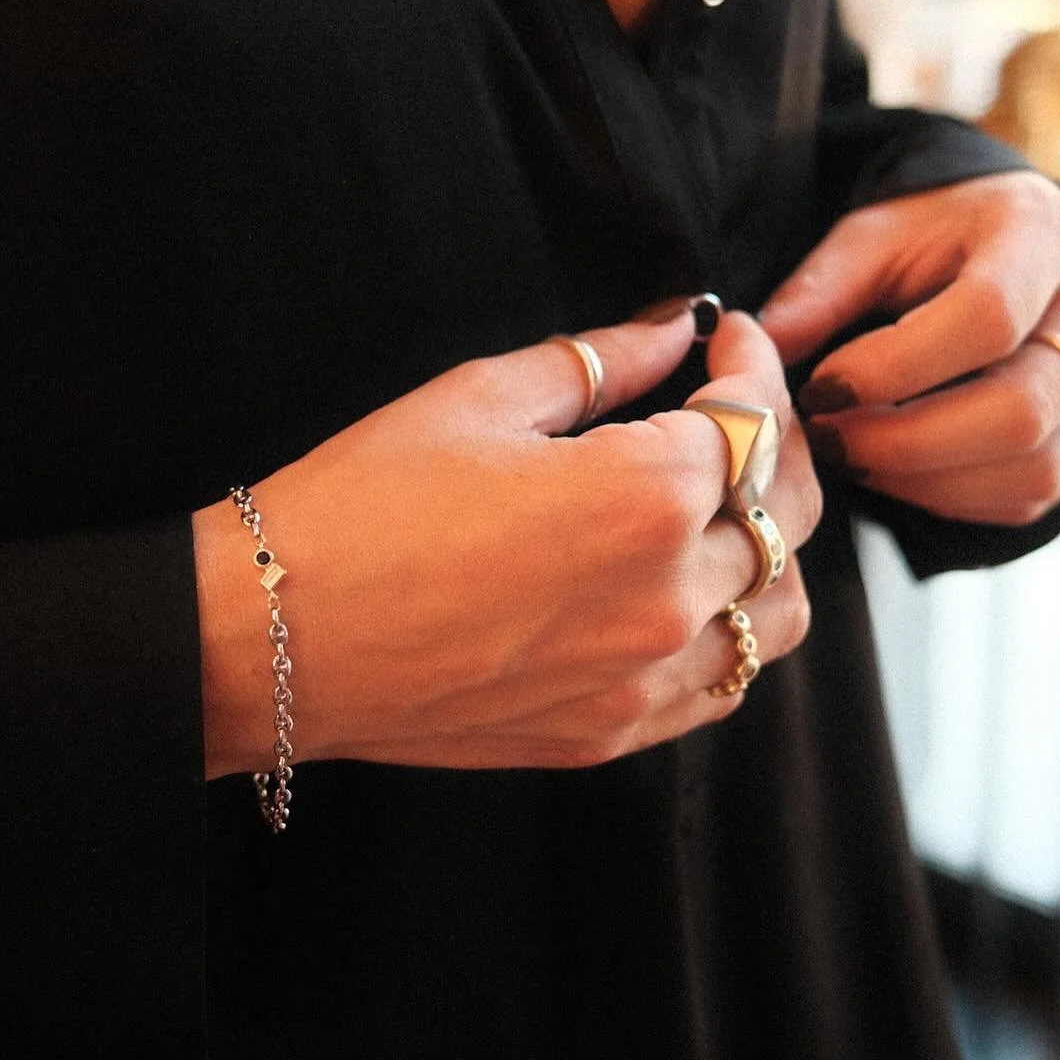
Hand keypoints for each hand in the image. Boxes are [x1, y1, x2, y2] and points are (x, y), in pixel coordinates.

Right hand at [194, 308, 820, 774]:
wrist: (274, 637)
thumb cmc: (360, 507)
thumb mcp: (480, 399)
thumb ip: (600, 360)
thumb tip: (670, 327)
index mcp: (642, 497)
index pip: (752, 421)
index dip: (751, 365)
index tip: (727, 338)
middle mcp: (666, 597)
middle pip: (785, 513)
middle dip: (775, 442)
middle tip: (734, 406)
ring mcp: (643, 678)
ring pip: (776, 611)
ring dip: (770, 546)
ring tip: (722, 503)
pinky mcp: (611, 732)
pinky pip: (721, 685)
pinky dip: (731, 628)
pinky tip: (687, 588)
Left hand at [758, 172, 1059, 525]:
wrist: (1014, 246)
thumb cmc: (934, 239)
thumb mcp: (872, 238)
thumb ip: (819, 291)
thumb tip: (756, 350)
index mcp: (1042, 234)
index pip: (988, 317)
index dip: (895, 367)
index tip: (821, 385)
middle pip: (1021, 410)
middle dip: (907, 441)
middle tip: (830, 440)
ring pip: (1035, 467)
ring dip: (927, 479)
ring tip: (856, 456)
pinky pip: (1035, 494)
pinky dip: (955, 498)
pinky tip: (900, 471)